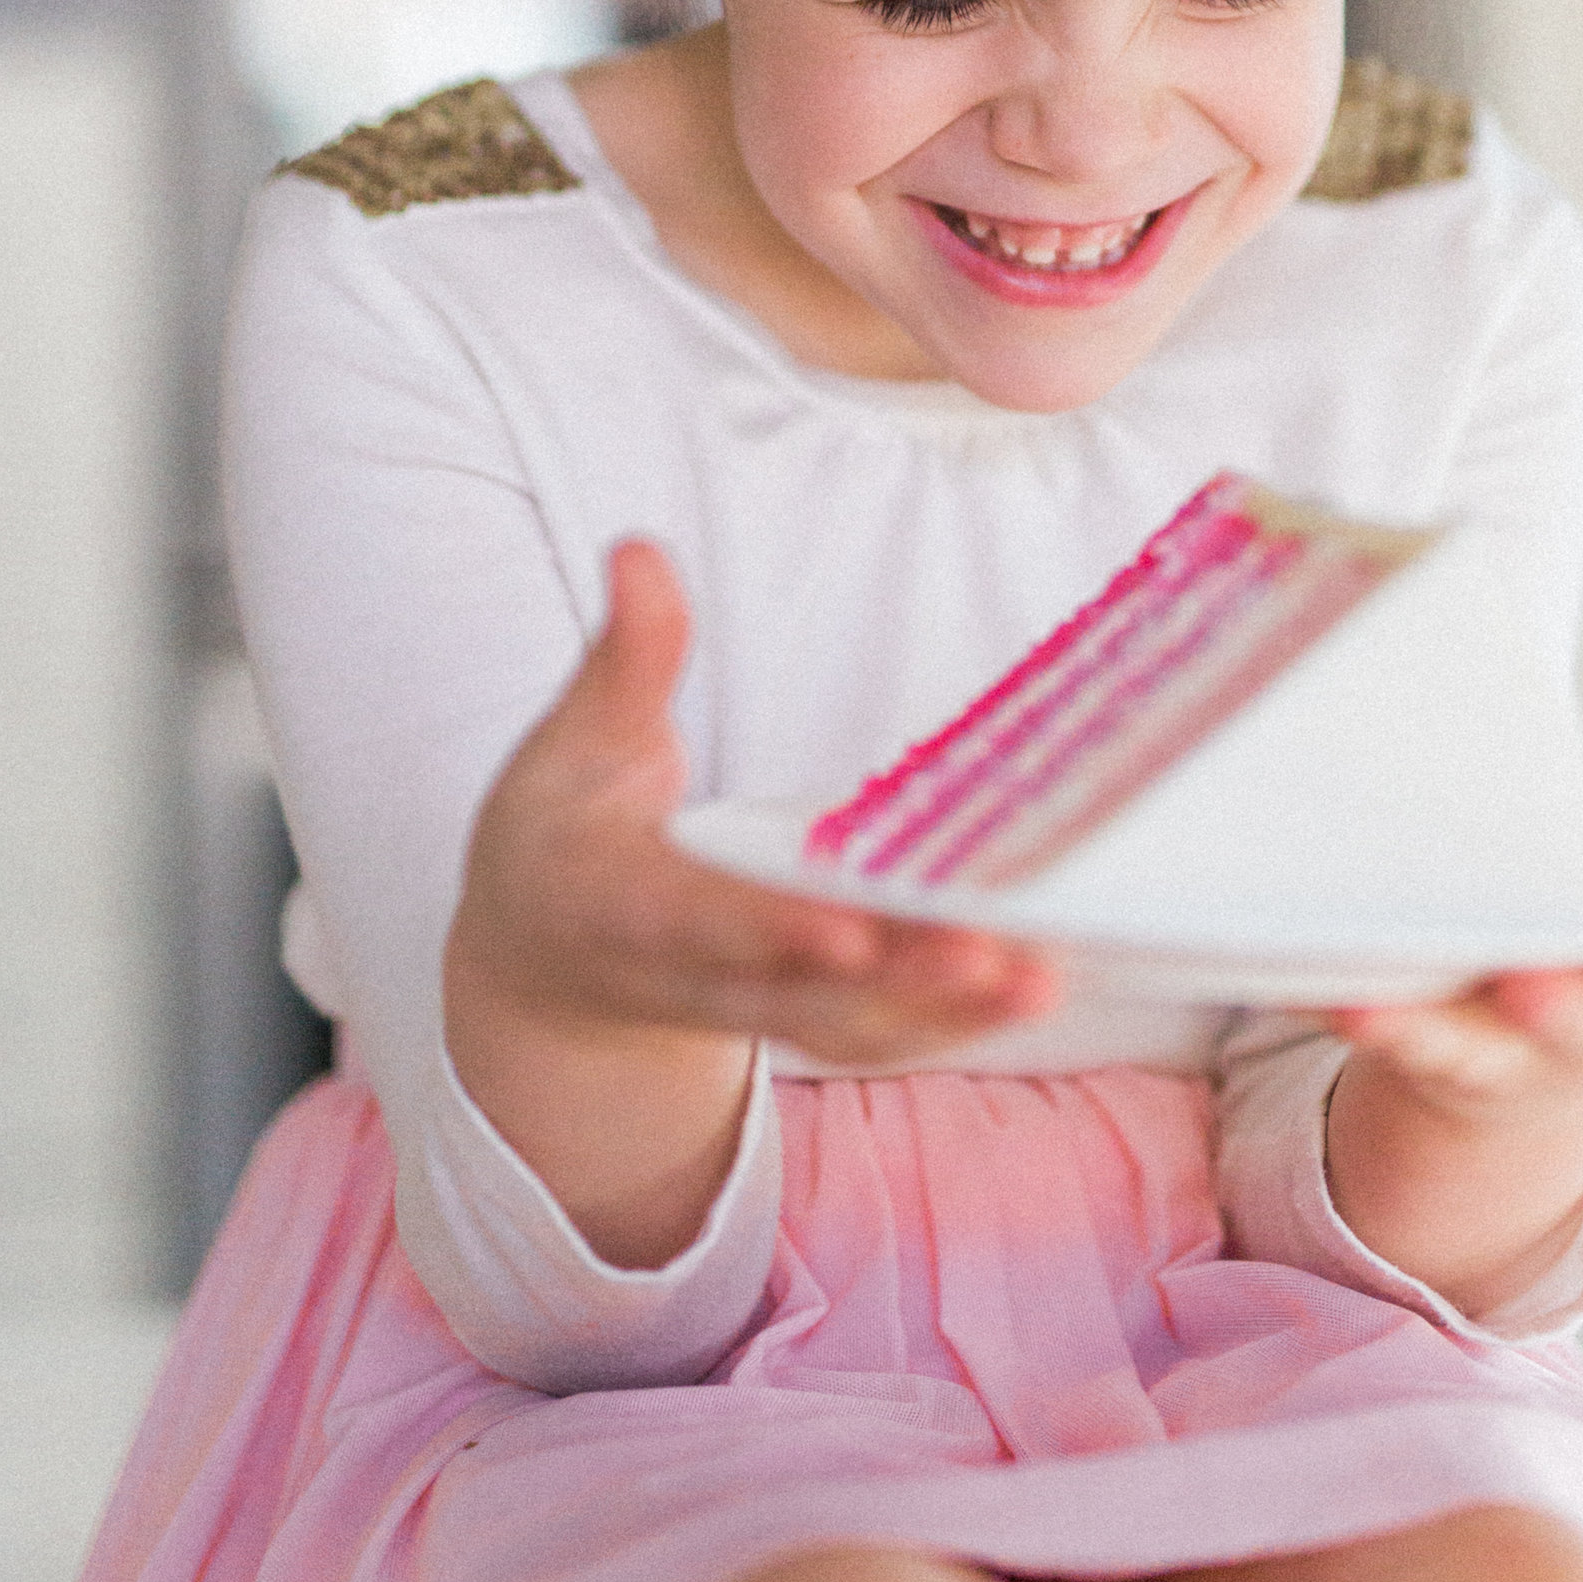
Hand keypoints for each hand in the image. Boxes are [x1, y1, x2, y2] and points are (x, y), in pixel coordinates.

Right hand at [450, 538, 1062, 1069]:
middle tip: (989, 956)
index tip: (845, 932)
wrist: (545, 956)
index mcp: (626, 906)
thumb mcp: (573, 739)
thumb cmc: (561, 831)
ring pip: (852, 1024)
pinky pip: (880, 1030)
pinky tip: (1033, 986)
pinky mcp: (800, 1016)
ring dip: (947, 1013)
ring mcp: (750, 1008)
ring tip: (1038, 978)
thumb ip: (623, 656)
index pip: (702, 923)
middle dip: (895, 982)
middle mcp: (691, 977)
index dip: (770, 930)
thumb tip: (639, 551)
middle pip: (799, 994)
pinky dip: (955, 1020)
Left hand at [1320, 773, 1582, 1113]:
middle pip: (1579, 1027)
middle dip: (1556, 1006)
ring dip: (1420, 1027)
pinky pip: (1375, 1032)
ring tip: (1374, 1004)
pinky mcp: (1418, 1049)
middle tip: (1528, 978)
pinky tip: (1298, 980)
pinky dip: (1339, 1006)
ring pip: (1462, 1048)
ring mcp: (1499, 1051)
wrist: (1539, 1013)